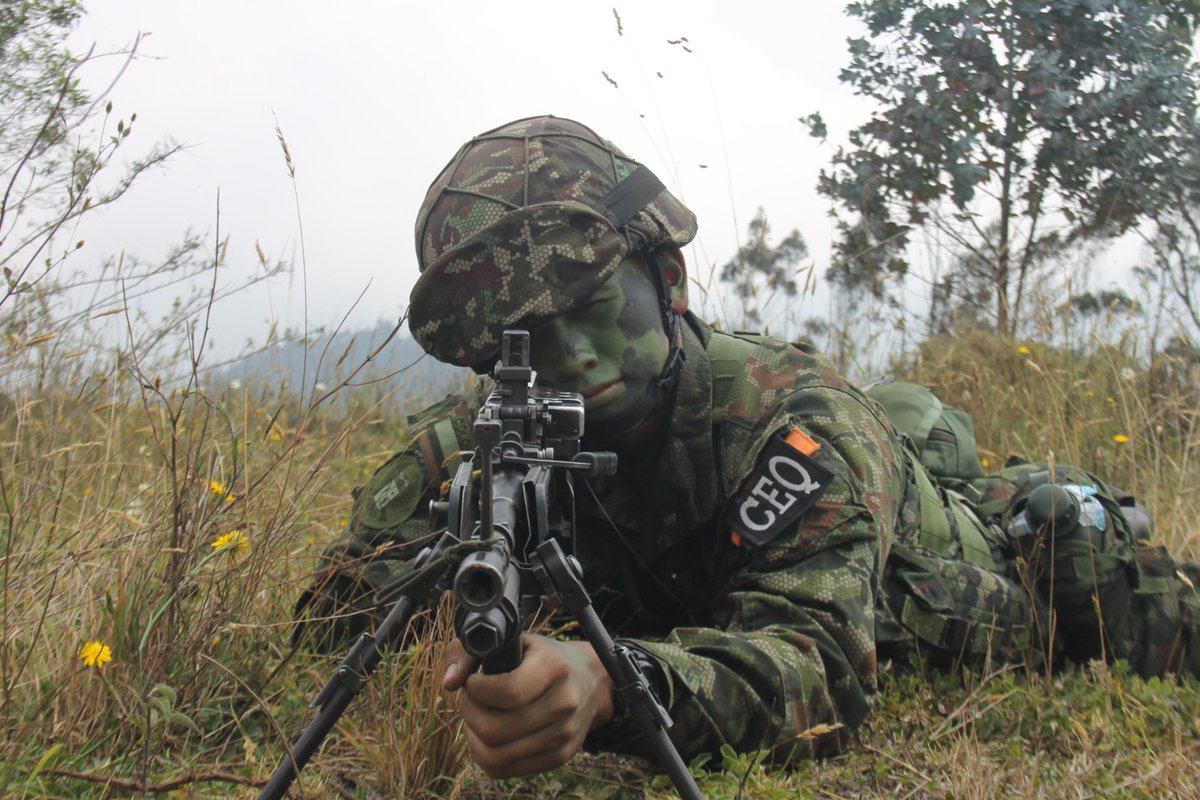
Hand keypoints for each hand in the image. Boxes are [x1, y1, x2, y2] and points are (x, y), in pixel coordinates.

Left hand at [442, 634, 615, 777]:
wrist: (589, 681)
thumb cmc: (540, 657)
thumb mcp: (512, 641)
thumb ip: (469, 652)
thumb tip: (449, 683)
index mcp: (555, 668)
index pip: (508, 692)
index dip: (477, 690)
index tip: (473, 681)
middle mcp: (564, 704)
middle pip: (495, 730)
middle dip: (470, 713)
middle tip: (472, 698)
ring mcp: (564, 735)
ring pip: (495, 756)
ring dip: (473, 736)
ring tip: (477, 716)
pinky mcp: (558, 757)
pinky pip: (504, 769)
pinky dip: (484, 754)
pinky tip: (487, 734)